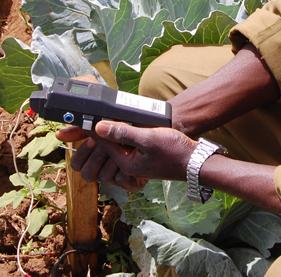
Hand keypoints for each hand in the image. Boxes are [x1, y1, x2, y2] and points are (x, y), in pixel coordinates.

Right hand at [56, 125, 147, 191]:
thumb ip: (86, 129)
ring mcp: (119, 176)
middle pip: (87, 171)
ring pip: (104, 176)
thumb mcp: (113, 124)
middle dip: (96, 153)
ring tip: (125, 146)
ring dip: (112, 159)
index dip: (82, 151)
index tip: (92, 137)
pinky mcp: (133, 182)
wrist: (165, 138)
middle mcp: (106, 168)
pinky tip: (135, 157)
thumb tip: (60, 133)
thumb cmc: (137, 128)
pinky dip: (127, 168)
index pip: (77, 162)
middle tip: (107, 141)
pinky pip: (122, 180)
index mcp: (97, 155)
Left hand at [69, 121, 198, 187]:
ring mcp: (136, 162)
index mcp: (126, 163)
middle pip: (107, 147)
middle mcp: (128, 165)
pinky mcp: (143, 158)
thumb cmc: (175, 151)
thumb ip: (123, 132)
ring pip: (116, 147)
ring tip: (108, 119)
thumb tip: (100, 126)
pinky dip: (123, 136)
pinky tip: (127, 126)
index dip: (94, 128)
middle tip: (92, 116)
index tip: (85, 115)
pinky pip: (127, 147)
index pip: (103, 143)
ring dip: (112, 134)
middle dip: (99, 133)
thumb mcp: (148, 138)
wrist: (196, 162)